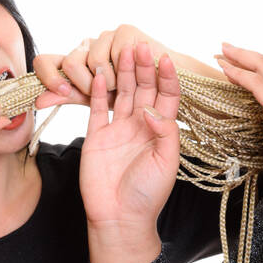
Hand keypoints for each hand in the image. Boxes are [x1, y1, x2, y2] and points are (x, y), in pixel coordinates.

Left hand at [32, 25, 173, 110]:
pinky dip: (121, 75)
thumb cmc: (131, 98)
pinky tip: (134, 75)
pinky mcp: (124, 32)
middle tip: (103, 94)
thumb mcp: (94, 100)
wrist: (166, 92)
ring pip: (89, 62)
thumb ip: (66, 96)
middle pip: (67, 63)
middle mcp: (87, 45)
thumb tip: (37, 100)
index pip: (45, 61)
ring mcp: (105, 36)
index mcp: (76, 60)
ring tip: (123, 86)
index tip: (62, 92)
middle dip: (84, 86)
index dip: (47, 77)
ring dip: (107, 84)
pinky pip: (110, 58)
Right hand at [79, 42, 180, 262]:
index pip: (167, 96)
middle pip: (143, 88)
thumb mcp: (166, 163)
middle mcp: (140, 126)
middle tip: (141, 45)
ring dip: (123, 72)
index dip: (167, 77)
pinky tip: (99, 72)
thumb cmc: (147, 194)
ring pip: (121, 93)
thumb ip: (165, 132)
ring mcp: (117, 129)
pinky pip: (96, 108)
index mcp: (161, 131)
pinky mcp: (96, 136)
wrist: (119, 218)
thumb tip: (152, 107)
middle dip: (144, 66)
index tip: (165, 59)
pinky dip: (97, 90)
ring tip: (123, 50)